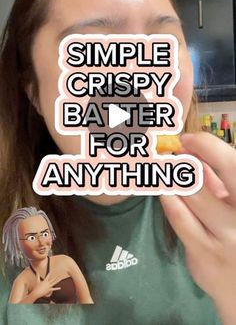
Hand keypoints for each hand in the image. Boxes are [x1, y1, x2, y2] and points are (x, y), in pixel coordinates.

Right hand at [33, 271, 61, 299]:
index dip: (51, 272)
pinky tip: (60, 288)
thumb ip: (37, 276)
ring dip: (58, 281)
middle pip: (53, 279)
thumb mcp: (37, 281)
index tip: (53, 269)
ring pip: (54, 283)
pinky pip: (54, 289)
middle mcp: (48, 283)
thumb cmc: (36, 287)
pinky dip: (57, 288)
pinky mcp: (49, 290)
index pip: (48, 275)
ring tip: (60, 279)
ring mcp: (49, 286)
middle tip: (59, 274)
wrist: (37, 293)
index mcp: (45, 280)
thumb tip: (37, 272)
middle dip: (56, 276)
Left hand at [160, 132, 235, 323]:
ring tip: (161, 170)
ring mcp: (224, 239)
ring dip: (170, 180)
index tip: (188, 139)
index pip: (232, 164)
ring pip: (187, 200)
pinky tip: (164, 191)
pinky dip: (169, 201)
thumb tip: (192, 154)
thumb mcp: (234, 203)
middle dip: (181, 162)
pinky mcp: (205, 255)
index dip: (207, 146)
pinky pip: (180, 221)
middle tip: (167, 153)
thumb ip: (218, 181)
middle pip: (205, 182)